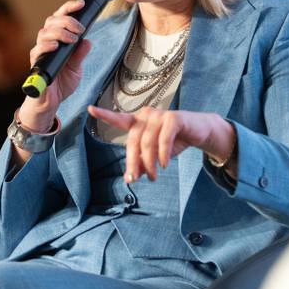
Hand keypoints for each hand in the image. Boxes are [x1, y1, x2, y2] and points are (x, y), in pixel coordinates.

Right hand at [19, 0, 91, 130]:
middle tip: (80, 29)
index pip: (60, 18)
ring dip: (60, 32)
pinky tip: (56, 46)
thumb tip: (88, 40)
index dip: (69, 8)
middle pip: (51, 21)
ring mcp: (40, 52)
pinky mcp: (35, 63)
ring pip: (44, 32)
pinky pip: (37, 50)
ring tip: (72, 39)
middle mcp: (46, 43)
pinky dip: (47, 45)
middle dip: (67, 21)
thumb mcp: (77, 68)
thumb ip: (80, 54)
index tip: (82, 4)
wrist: (51, 102)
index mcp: (57, 40)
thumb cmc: (62, 84)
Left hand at [88, 106, 235, 182]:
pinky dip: (163, 154)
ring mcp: (160, 115)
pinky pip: (164, 139)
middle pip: (134, 141)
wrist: (199, 132)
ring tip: (153, 176)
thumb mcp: (155, 155)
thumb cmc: (174, 141)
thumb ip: (141, 163)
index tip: (90, 108)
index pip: (119, 119)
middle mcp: (146, 115)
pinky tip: (165, 164)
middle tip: (136, 180)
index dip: (105, 114)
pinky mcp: (174, 118)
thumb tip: (130, 178)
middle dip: (133, 163)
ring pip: (148, 143)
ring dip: (149, 163)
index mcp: (138, 121)